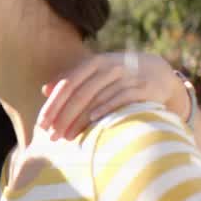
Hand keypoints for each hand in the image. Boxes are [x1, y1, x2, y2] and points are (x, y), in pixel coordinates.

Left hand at [38, 52, 185, 140]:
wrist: (159, 73)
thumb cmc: (117, 77)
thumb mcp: (95, 73)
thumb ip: (71, 80)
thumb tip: (45, 90)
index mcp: (94, 63)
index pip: (67, 84)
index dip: (53, 105)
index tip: (41, 124)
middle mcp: (110, 67)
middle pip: (80, 93)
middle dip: (63, 116)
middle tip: (52, 136)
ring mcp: (127, 76)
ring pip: (97, 98)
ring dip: (80, 120)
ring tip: (66, 137)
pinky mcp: (143, 87)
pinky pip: (121, 98)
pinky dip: (106, 109)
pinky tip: (92, 121)